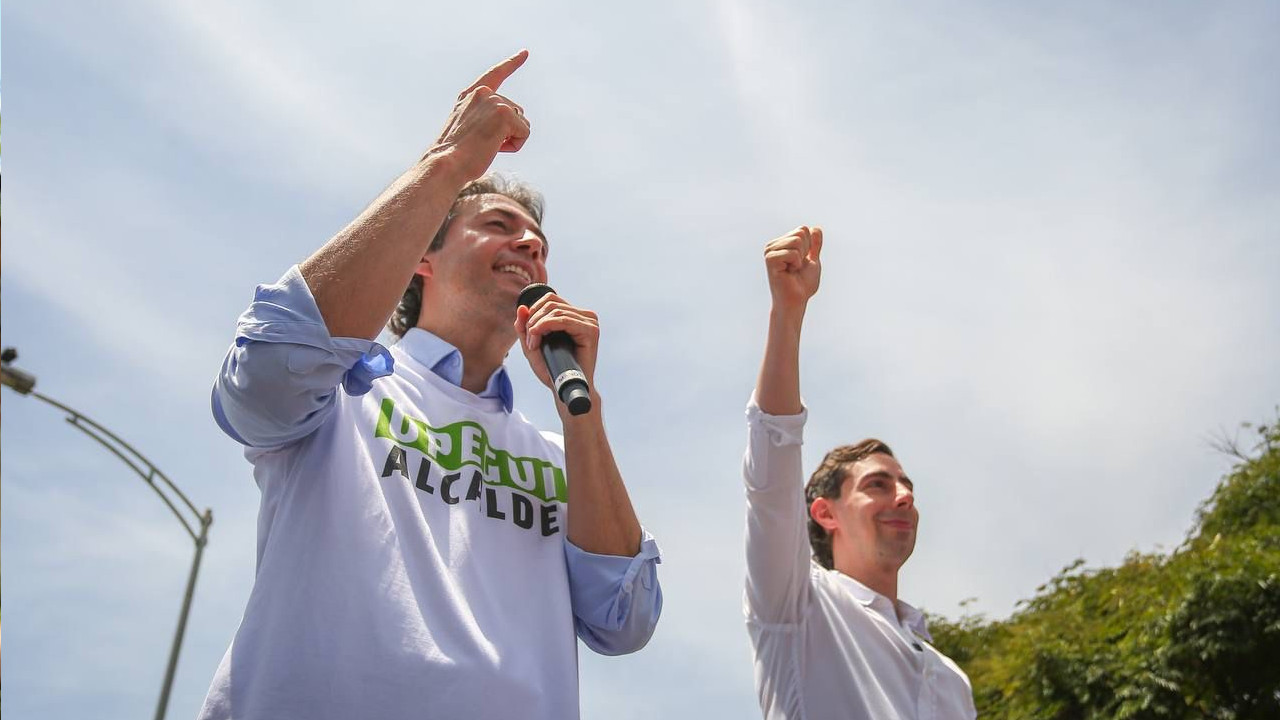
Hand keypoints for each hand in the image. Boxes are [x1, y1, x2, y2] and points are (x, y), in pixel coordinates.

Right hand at [425, 50, 531, 182]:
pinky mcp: (505, 114)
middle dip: (507, 132)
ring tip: (486, 148)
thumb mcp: (466, 130)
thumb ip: (483, 118)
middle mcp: (483, 94)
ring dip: (510, 140)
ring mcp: (494, 101)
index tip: (525, 53)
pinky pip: (525, 133)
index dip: (512, 64)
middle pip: (516, 112)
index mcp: (469, 96)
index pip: (495, 75)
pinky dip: (515, 145)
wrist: (446, 164)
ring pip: (522, 124)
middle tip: (483, 145)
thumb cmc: (455, 157)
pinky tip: (495, 149)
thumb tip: (510, 120)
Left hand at [515, 292, 600, 393]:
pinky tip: (538, 341)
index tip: (528, 334)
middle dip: (533, 321)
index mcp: (574, 315)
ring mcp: (590, 322)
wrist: (564, 388)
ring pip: (555, 311)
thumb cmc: (551, 369)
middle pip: (551, 303)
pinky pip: (563, 320)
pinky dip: (545, 327)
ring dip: (536, 326)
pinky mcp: (591, 330)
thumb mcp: (532, 345)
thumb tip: (521, 307)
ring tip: (533, 345)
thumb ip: (524, 326)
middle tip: (529, 342)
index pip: (550, 298)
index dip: (534, 311)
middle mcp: (584, 315)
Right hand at [763, 225, 822, 309]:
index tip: (801, 262)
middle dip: (805, 251)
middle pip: (800, 233)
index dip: (808, 246)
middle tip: (796, 267)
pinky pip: (793, 253)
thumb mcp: (812, 260)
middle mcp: (772, 245)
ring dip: (800, 259)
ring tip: (792, 270)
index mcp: (780, 243)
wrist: (795, 301)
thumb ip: (814, 245)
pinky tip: (788, 273)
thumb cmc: (802, 284)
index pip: (802, 229)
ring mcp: (769, 251)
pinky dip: (796, 264)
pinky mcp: (770, 259)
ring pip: (797, 241)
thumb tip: (815, 228)